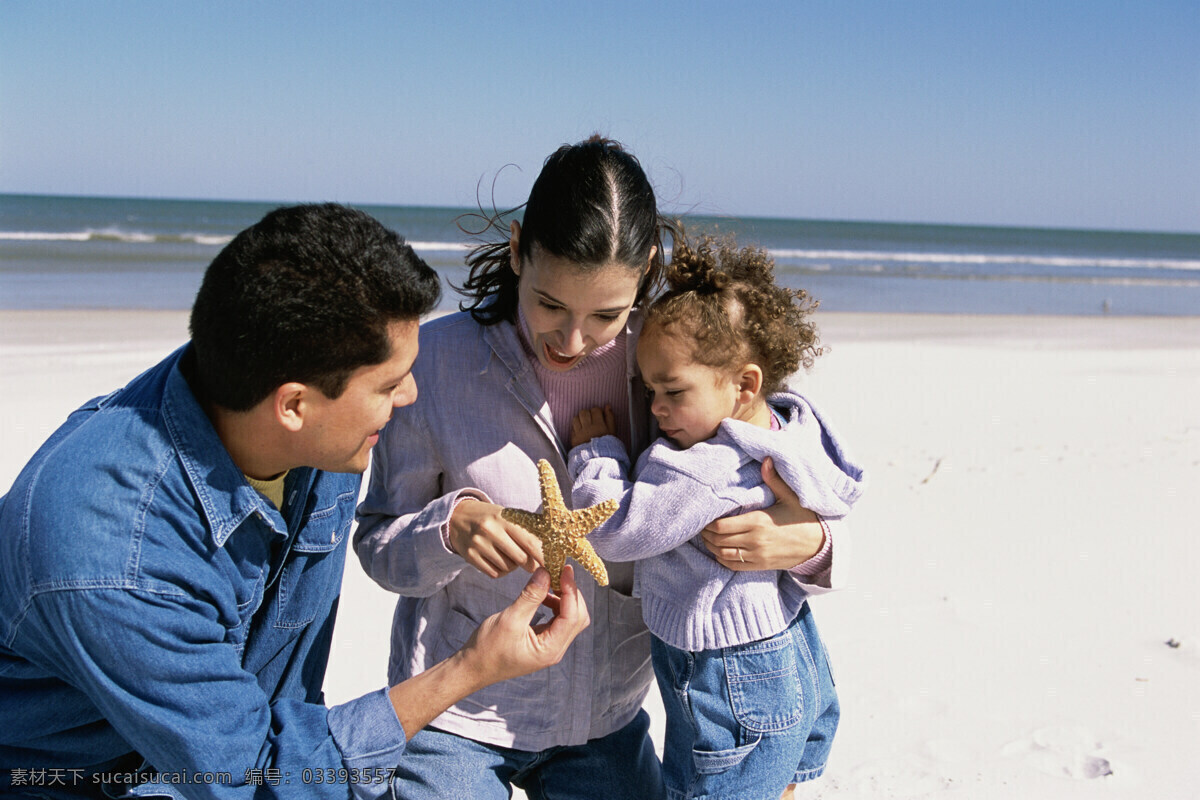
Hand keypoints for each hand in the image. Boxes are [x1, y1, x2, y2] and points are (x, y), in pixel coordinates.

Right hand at [449, 498, 544, 577]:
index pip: (529, 541)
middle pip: (520, 558)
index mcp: (504, 518)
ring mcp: (478, 544)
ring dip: (514, 566)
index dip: (543, 556)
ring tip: (510, 555)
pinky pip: (494, 573)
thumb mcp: (508, 515)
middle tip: (534, 563)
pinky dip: (501, 571)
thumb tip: (552, 549)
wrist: (457, 517)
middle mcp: (490, 530)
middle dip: (530, 564)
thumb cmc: (491, 517)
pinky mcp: (469, 556)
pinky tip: (498, 560)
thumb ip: (528, 529)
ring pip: (508, 568)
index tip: (553, 565)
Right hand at [458, 565, 590, 684]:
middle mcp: (555, 649)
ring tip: (548, 582)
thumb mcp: (509, 619)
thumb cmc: (487, 648)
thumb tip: (546, 572)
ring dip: (563, 598)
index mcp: (550, 649)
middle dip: (571, 594)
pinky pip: (557, 620)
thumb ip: (530, 596)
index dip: (571, 590)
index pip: (572, 616)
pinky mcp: (543, 641)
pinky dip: (555, 605)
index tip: (564, 569)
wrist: (472, 667)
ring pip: (569, 618)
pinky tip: (542, 595)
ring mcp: (550, 646)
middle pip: (577, 617)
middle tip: (558, 573)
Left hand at [570, 406, 616, 447]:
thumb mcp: (613, 432)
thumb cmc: (608, 446)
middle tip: (591, 419)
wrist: (599, 461)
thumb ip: (610, 418)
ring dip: (580, 419)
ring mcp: (579, 434)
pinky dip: (576, 427)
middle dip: (587, 413)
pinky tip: (581, 431)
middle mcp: (588, 428)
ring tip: (585, 424)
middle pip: (584, 412)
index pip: (595, 410)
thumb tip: (607, 406)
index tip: (599, 416)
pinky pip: (572, 428)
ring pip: (576, 418)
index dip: (597, 411)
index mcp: (599, 425)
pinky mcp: (574, 439)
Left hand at [702, 457, 824, 570]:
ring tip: (707, 538)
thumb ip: (774, 480)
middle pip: (718, 540)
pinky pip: (733, 566)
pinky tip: (718, 551)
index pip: (722, 525)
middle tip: (702, 526)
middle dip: (706, 534)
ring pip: (723, 554)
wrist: (819, 545)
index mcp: (758, 521)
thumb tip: (766, 459)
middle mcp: (755, 541)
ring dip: (711, 547)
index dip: (709, 523)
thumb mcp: (790, 497)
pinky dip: (722, 559)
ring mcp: (757, 556)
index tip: (705, 516)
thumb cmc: (803, 518)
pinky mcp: (760, 566)